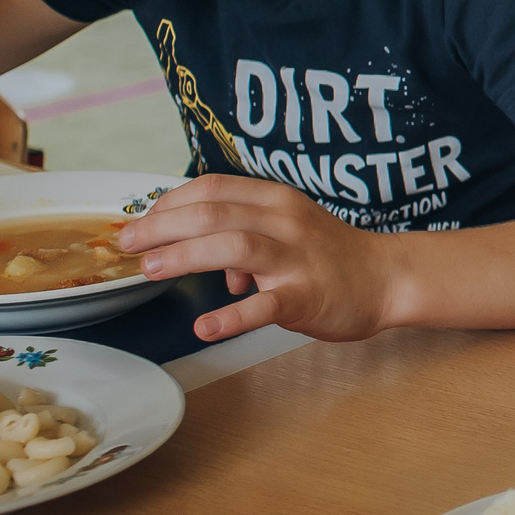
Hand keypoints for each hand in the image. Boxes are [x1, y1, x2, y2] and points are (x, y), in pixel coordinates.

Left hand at [118, 175, 410, 343]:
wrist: (386, 278)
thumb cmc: (329, 254)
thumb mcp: (285, 228)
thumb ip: (239, 234)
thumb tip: (199, 259)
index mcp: (275, 199)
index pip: (212, 188)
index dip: (168, 202)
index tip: (140, 222)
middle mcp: (284, 222)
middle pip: (213, 214)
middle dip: (161, 227)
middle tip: (128, 246)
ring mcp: (296, 259)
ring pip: (234, 246)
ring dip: (185, 256)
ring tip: (151, 271)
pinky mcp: (306, 296)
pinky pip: (265, 305)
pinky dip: (232, 316)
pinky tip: (205, 326)